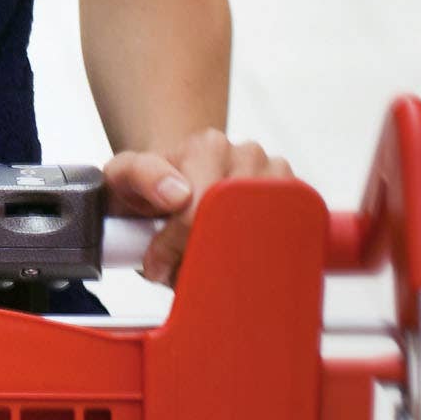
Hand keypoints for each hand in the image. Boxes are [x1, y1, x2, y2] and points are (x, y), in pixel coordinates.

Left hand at [104, 130, 292, 283]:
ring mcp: (276, 179)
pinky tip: (240, 263)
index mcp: (209, 147)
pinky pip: (290, 241)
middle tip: (182, 273)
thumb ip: (142, 175)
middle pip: (236, 224)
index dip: (178, 243)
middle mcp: (249, 156)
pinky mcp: (295, 204)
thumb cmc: (148, 185)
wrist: (174, 185)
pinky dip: (265, 262)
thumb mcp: (125, 174)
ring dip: (236, 262)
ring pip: (266, 238)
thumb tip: (178, 193)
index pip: (202, 206)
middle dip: (206, 257)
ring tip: (206, 263)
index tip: (158, 266)